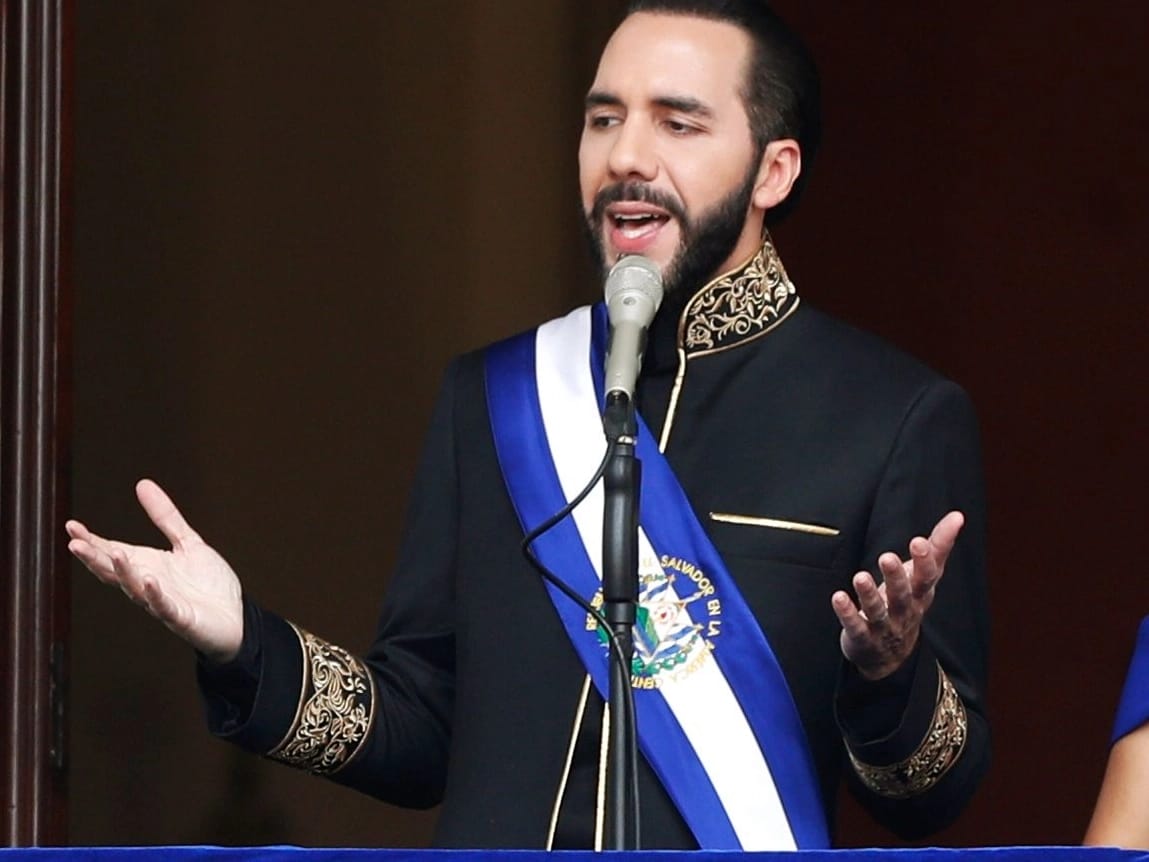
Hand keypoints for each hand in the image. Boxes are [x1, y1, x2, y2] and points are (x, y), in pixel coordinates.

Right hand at [66, 479, 243, 662]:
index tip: (71, 526)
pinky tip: (149, 580)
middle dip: (94, 558)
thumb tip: (142, 483)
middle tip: (74, 543)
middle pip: (115, 572)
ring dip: (124, 572)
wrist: (235, 618)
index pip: (112, 552)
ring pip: (136, 589)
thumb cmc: (208, 584)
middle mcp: (148, 584)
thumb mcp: (187, 542)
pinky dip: (156, 595)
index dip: (92, 541)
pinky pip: (165, 607)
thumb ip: (165, 517)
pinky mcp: (181, 618)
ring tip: (114, 553)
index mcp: (147, 565)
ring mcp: (163, 603)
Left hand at [831, 511, 964, 680]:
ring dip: (869, 594)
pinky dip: (847, 613)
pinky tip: (838, 597)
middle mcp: (905, 611)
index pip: (927, 577)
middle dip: (896, 577)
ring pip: (878, 611)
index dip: (924, 561)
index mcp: (920, 593)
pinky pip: (855, 626)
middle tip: (887, 557)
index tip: (919, 542)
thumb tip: (958, 516)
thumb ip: (938, 546)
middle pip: (902, 595)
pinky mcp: (862, 637)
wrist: (890, 654)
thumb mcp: (923, 576)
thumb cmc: (907, 603)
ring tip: (860, 577)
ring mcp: (884, 626)